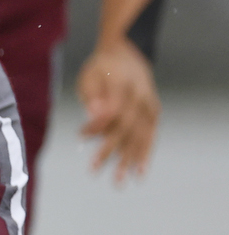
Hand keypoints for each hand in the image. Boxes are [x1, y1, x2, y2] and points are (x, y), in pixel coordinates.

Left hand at [76, 38, 160, 184]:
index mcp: (122, 86)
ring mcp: (150, 106)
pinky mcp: (154, 112)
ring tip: (119, 181)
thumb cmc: (101, 67)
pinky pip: (151, 137)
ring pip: (139, 136)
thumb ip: (92, 95)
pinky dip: (145, 155)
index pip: (111, 111)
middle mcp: (140, 97)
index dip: (96, 126)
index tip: (80, 138)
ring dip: (128, 160)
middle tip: (94, 171)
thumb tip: (93, 117)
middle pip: (125, 128)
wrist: (127, 53)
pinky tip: (139, 172)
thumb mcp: (90, 75)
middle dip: (110, 151)